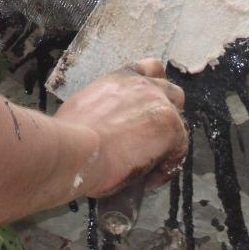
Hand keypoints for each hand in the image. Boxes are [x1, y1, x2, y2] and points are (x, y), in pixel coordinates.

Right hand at [52, 58, 186, 198]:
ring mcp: (160, 104)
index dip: (152, 89)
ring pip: (179, 120)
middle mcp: (143, 85)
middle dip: (165, 112)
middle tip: (150, 137)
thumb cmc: (69, 137)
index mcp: (120, 79)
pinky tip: (147, 180)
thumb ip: (101, 110)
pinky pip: (179, 150)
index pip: (148, 70)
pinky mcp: (171, 127)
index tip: (146, 110)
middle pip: (171, 92)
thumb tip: (99, 130)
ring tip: (152, 160)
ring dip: (170, 138)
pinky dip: (166, 167)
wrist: (74, 150)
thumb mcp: (82, 108)